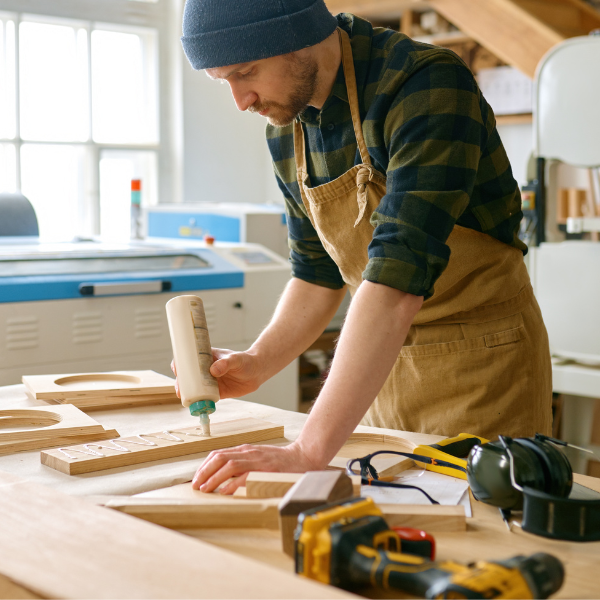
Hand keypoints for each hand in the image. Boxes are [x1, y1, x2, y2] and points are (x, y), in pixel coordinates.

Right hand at [171, 348, 263, 398]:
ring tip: (185, 399)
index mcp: (206, 357)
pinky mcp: (216, 392)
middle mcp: (204, 370)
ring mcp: (209, 382)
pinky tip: (196, 407)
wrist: (257, 372)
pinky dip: (199, 403)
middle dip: (180, 383)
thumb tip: (213, 371)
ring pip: (194, 388)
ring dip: (187, 394)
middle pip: (187, 376)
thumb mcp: (235, 359)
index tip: (177, 369)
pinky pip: (204, 398)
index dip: (179, 364)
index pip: (188, 358)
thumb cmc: (245, 360)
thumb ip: (225, 363)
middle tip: (180, 389)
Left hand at [191, 442, 320, 493]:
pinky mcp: (265, 469)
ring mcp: (257, 460)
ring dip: (214, 478)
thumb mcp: (257, 459)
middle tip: (196, 485)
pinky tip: (224, 491)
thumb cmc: (280, 461)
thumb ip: (242, 465)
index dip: (204, 466)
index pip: (218, 454)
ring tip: (205, 489)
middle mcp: (248, 452)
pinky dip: (232, 484)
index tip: (197, 479)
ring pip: (229, 465)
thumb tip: (223, 479)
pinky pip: (245, 475)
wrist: (303, 457)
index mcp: (245, 450)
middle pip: (219, 458)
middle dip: (204, 472)